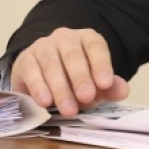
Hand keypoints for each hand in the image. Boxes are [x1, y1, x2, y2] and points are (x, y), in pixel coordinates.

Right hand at [11, 27, 129, 116]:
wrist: (42, 77)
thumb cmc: (74, 79)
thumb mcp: (94, 84)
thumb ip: (109, 88)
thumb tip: (123, 91)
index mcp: (87, 39)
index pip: (96, 47)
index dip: (101, 64)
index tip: (105, 83)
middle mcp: (65, 38)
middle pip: (73, 55)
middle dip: (80, 78)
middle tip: (87, 97)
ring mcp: (43, 47)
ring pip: (51, 64)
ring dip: (60, 88)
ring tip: (68, 109)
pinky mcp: (25, 59)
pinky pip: (31, 71)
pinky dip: (38, 87)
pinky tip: (45, 102)